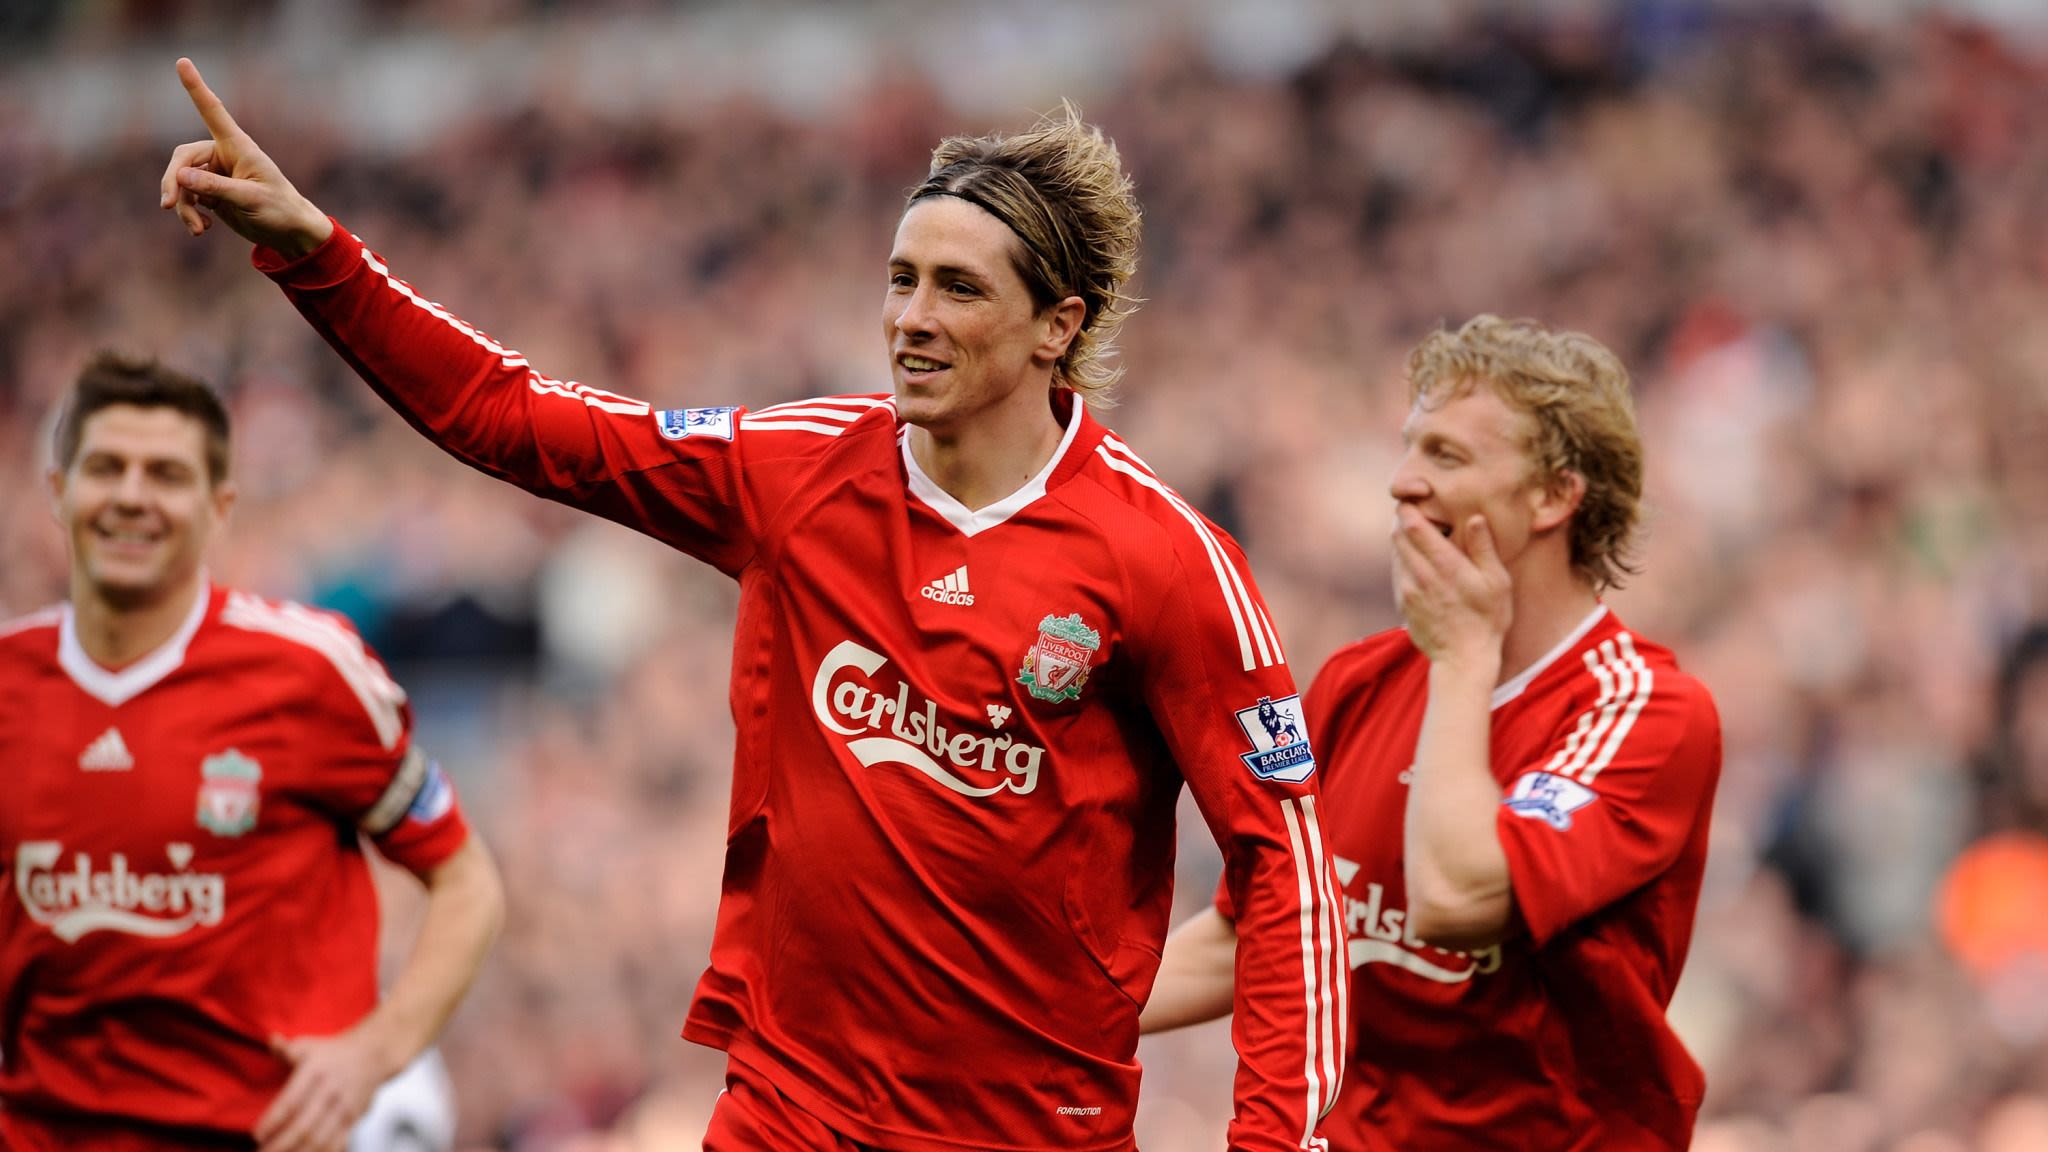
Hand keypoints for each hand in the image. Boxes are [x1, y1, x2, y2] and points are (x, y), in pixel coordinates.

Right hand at [160, 58, 331, 257]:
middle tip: (169, 205)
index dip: (196, 87)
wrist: (289, 233)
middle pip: (182, 158)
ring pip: (180, 181)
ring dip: (182, 205)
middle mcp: (222, 155)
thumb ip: (216, 187)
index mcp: (238, 146)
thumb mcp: (250, 199)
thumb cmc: (280, 209)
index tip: (182, 61)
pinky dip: (188, 212)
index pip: (213, 112)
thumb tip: (180, 176)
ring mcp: (214, 174)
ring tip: (196, 229)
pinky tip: (201, 229)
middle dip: (173, 181)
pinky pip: (186, 197)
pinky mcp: (209, 192)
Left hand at [254, 1028, 394, 1151]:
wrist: (374, 1053)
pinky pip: (338, 1143)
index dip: (273, 1121)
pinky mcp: (354, 1119)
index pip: (291, 1101)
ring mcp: (344, 1107)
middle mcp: (330, 1090)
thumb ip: (285, 1048)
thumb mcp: (309, 1045)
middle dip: (280, 1144)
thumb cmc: (333, 1052)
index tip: (256, 1135)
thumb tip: (272, 1039)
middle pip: (304, 1125)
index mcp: (315, 1071)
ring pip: (320, 1139)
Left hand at [1391, 505, 1511, 666]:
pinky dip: (1405, 560)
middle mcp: (1419, 575)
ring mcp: (1406, 589)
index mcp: (1444, 565)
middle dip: (1405, 520)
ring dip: (1405, 540)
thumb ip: (1483, 547)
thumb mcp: (1497, 582)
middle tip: (1421, 513)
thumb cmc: (1487, 619)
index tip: (1419, 500)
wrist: (1463, 659)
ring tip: (1424, 537)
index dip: (1410, 508)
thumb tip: (1475, 517)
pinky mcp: (1401, 602)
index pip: (1412, 525)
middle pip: (1397, 534)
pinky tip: (1423, 563)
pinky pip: (1397, 571)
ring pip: (1395, 552)